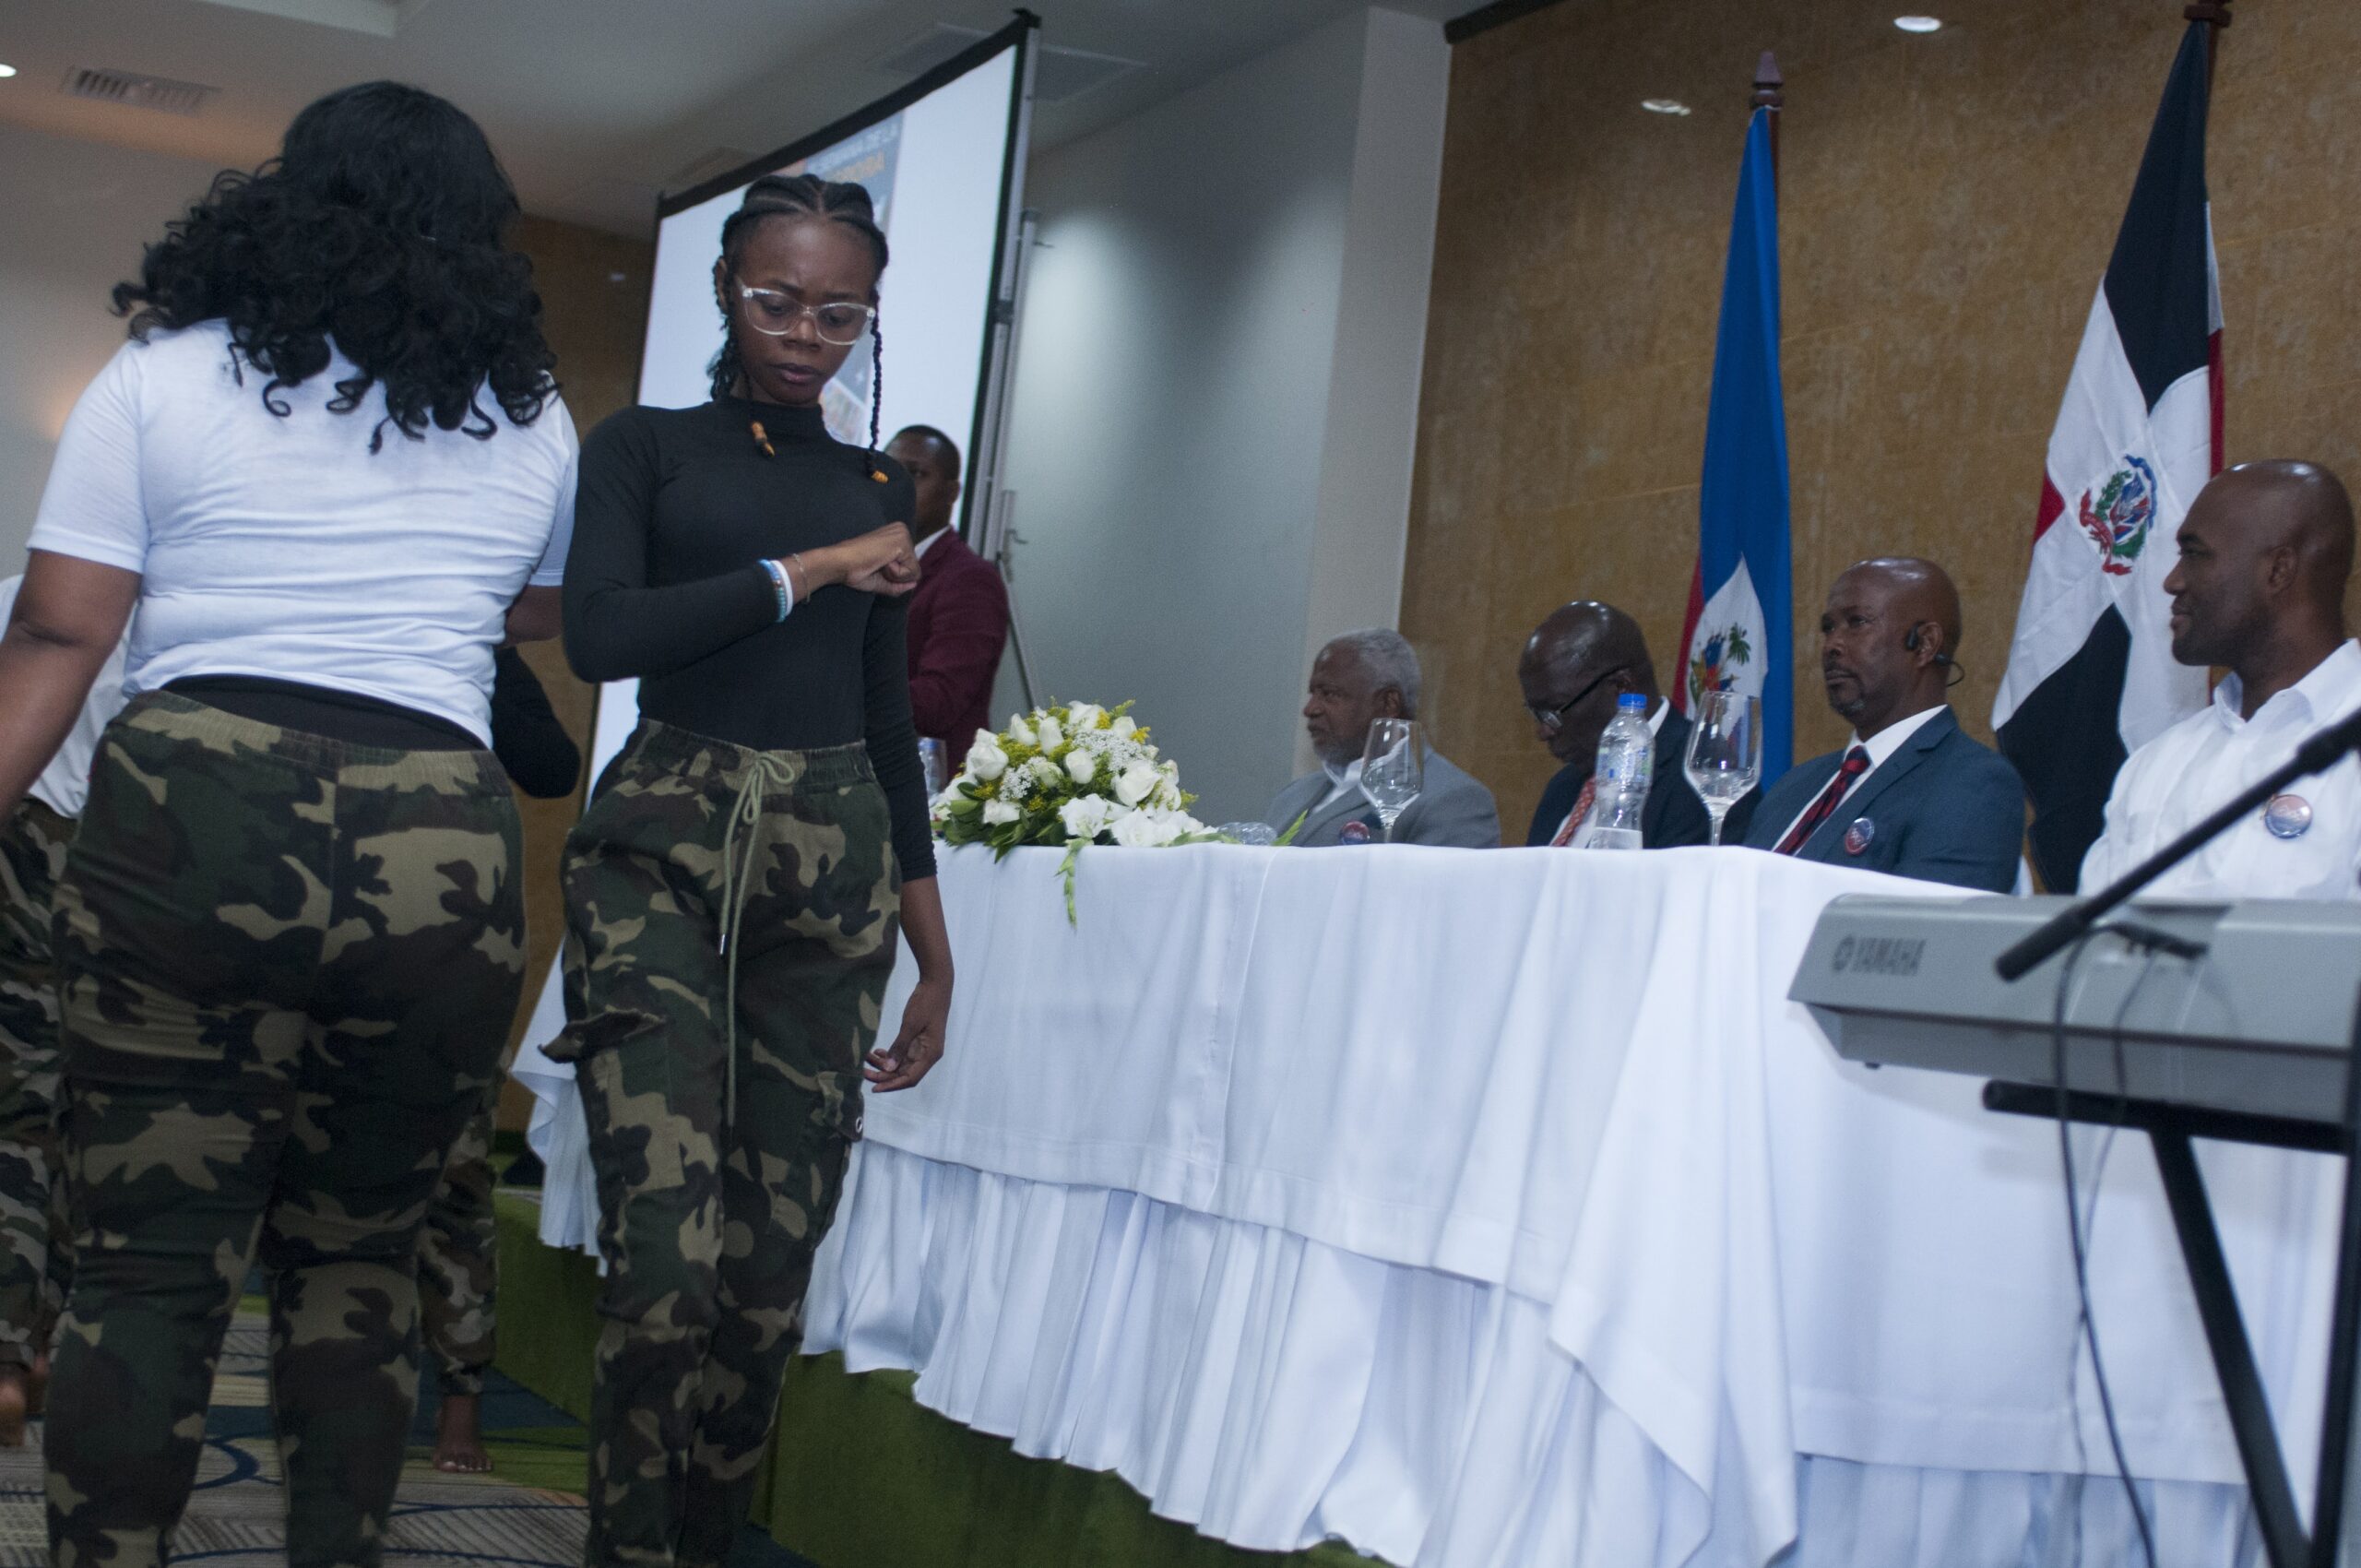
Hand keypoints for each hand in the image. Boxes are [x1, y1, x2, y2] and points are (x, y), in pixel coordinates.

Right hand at [804, 523, 917, 598]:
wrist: (840, 563)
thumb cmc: (855, 570)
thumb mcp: (881, 580)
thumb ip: (899, 583)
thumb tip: (915, 584)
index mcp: (897, 535)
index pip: (910, 565)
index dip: (894, 576)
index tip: (875, 565)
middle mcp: (902, 530)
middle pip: (915, 568)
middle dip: (896, 576)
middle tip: (876, 565)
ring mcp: (903, 534)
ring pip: (915, 571)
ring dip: (895, 576)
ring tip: (877, 563)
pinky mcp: (902, 542)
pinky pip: (911, 572)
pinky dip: (895, 575)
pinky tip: (880, 563)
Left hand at [866, 973, 948, 1090]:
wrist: (936, 984)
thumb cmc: (926, 1003)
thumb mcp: (910, 1024)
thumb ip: (899, 1047)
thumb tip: (888, 1068)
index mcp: (931, 1054)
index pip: (910, 1078)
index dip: (892, 1085)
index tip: (874, 1088)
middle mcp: (928, 1055)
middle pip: (904, 1074)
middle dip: (884, 1075)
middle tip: (864, 1072)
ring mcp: (923, 1048)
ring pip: (901, 1065)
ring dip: (884, 1064)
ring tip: (867, 1057)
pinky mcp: (918, 1041)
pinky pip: (902, 1055)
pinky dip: (889, 1055)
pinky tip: (877, 1052)